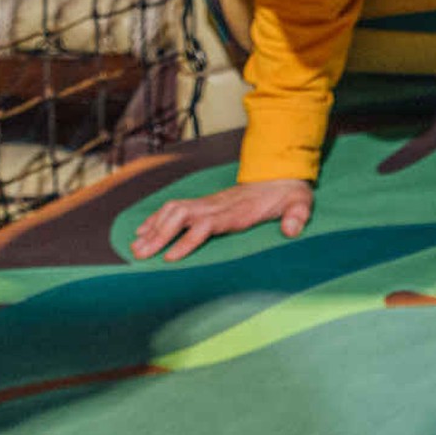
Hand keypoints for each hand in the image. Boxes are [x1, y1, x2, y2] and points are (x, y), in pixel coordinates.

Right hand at [129, 178, 313, 261]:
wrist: (282, 175)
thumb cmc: (289, 195)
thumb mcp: (300, 203)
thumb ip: (297, 216)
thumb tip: (292, 230)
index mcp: (237, 210)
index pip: (206, 224)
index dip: (188, 240)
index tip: (170, 258)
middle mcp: (218, 205)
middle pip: (182, 216)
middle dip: (159, 235)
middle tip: (139, 255)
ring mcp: (210, 202)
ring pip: (174, 210)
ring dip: (154, 228)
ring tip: (135, 248)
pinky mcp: (205, 204)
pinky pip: (175, 208)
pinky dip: (156, 219)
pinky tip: (143, 232)